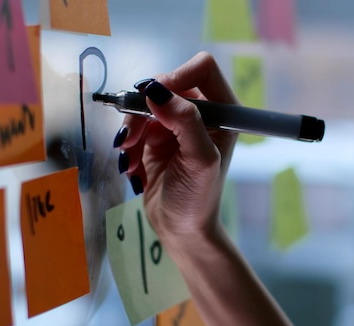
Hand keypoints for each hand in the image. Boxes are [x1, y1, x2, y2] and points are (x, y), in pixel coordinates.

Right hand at [114, 51, 238, 245]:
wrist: (180, 228)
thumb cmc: (198, 199)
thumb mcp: (199, 160)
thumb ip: (185, 122)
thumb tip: (156, 90)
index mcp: (225, 112)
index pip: (202, 69)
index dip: (177, 76)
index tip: (155, 99)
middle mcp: (203, 112)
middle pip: (166, 83)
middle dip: (144, 108)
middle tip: (131, 138)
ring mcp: (177, 123)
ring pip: (145, 103)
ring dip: (131, 127)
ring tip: (128, 156)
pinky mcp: (156, 135)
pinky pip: (134, 122)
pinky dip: (128, 140)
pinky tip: (131, 164)